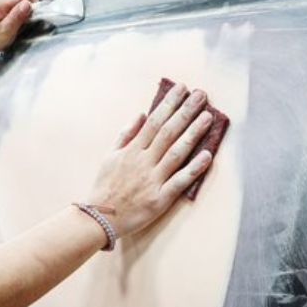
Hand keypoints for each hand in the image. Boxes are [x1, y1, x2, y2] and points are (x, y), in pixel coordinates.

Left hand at [0, 0, 37, 57]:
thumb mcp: (5, 32)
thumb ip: (17, 17)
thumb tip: (29, 4)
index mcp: (1, 0)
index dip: (33, 6)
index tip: (28, 19)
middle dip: (30, 3)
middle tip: (24, 19)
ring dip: (25, 4)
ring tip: (17, 18)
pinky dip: (19, 5)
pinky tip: (13, 16)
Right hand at [88, 84, 214, 237]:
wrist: (99, 218)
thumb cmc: (105, 187)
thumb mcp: (109, 156)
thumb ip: (125, 134)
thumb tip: (140, 113)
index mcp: (131, 150)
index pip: (154, 122)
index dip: (169, 104)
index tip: (182, 88)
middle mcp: (143, 162)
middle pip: (168, 132)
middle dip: (185, 111)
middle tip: (201, 95)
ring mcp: (152, 180)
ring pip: (176, 152)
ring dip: (193, 133)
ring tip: (208, 117)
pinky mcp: (160, 199)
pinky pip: (180, 181)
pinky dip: (194, 168)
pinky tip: (207, 155)